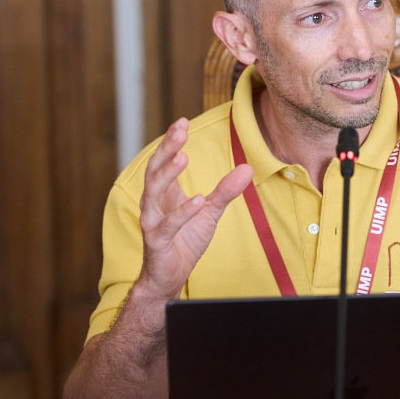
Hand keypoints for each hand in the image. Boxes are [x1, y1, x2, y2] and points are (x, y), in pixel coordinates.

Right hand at [136, 118, 253, 300]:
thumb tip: (247, 168)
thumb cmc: (184, 241)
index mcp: (163, 194)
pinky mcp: (157, 242)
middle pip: (154, 170)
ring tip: (183, 157)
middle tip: (179, 130)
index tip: (181, 122)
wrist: (168, 277)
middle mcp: (153, 204)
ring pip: (153, 194)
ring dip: (167, 175)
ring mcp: (152, 223)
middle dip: (166, 149)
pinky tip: (198, 200)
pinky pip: (167, 225)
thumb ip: (225, 191)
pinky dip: (182, 212)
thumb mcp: (210, 212)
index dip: (170, 141)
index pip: (163, 161)